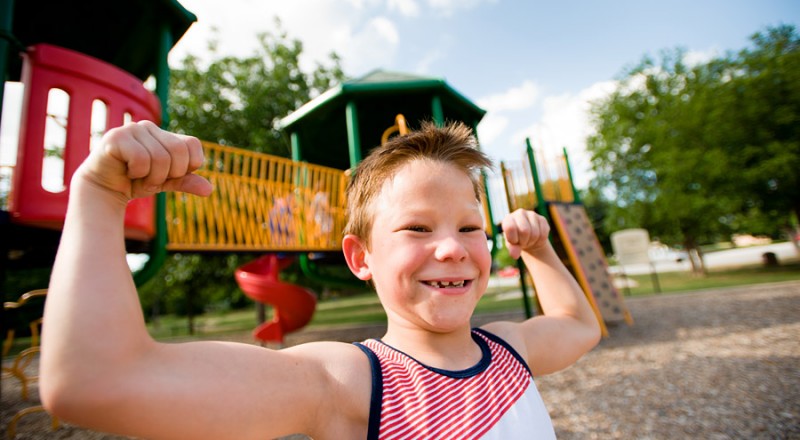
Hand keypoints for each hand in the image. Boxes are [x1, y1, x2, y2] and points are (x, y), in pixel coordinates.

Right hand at [77, 120, 212, 199]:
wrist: (104, 189)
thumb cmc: (136, 181)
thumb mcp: (166, 181)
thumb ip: (186, 182)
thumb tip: (209, 190)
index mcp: (165, 134)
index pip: (192, 144)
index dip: (188, 165)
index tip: (170, 174)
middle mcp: (150, 127)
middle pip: (179, 152)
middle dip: (169, 174)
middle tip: (151, 177)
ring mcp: (132, 129)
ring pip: (160, 158)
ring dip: (151, 177)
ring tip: (137, 176)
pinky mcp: (116, 137)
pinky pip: (141, 159)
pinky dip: (137, 173)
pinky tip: (126, 171)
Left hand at [501, 209, 549, 258]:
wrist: (528, 238)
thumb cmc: (516, 241)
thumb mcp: (512, 245)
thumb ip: (512, 249)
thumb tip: (515, 255)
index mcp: (508, 218)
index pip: (510, 227)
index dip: (513, 239)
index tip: (514, 241)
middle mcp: (519, 213)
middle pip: (525, 231)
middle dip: (524, 241)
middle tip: (522, 242)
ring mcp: (532, 214)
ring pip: (535, 233)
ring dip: (532, 241)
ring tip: (528, 240)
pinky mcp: (542, 219)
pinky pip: (543, 234)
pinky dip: (540, 241)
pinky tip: (536, 238)